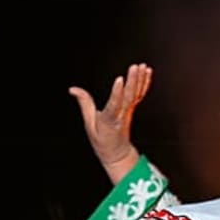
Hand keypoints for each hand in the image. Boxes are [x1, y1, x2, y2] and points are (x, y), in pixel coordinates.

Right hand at [69, 63, 151, 183]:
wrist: (117, 153)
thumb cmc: (102, 141)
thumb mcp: (89, 125)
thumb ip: (84, 104)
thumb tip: (73, 89)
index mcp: (110, 121)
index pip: (114, 105)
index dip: (117, 92)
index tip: (119, 79)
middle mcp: (122, 115)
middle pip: (129, 97)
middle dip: (132, 81)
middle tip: (134, 67)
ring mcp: (129, 112)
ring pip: (137, 95)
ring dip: (140, 79)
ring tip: (142, 67)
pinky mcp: (132, 109)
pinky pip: (140, 95)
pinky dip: (145, 83)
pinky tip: (146, 72)